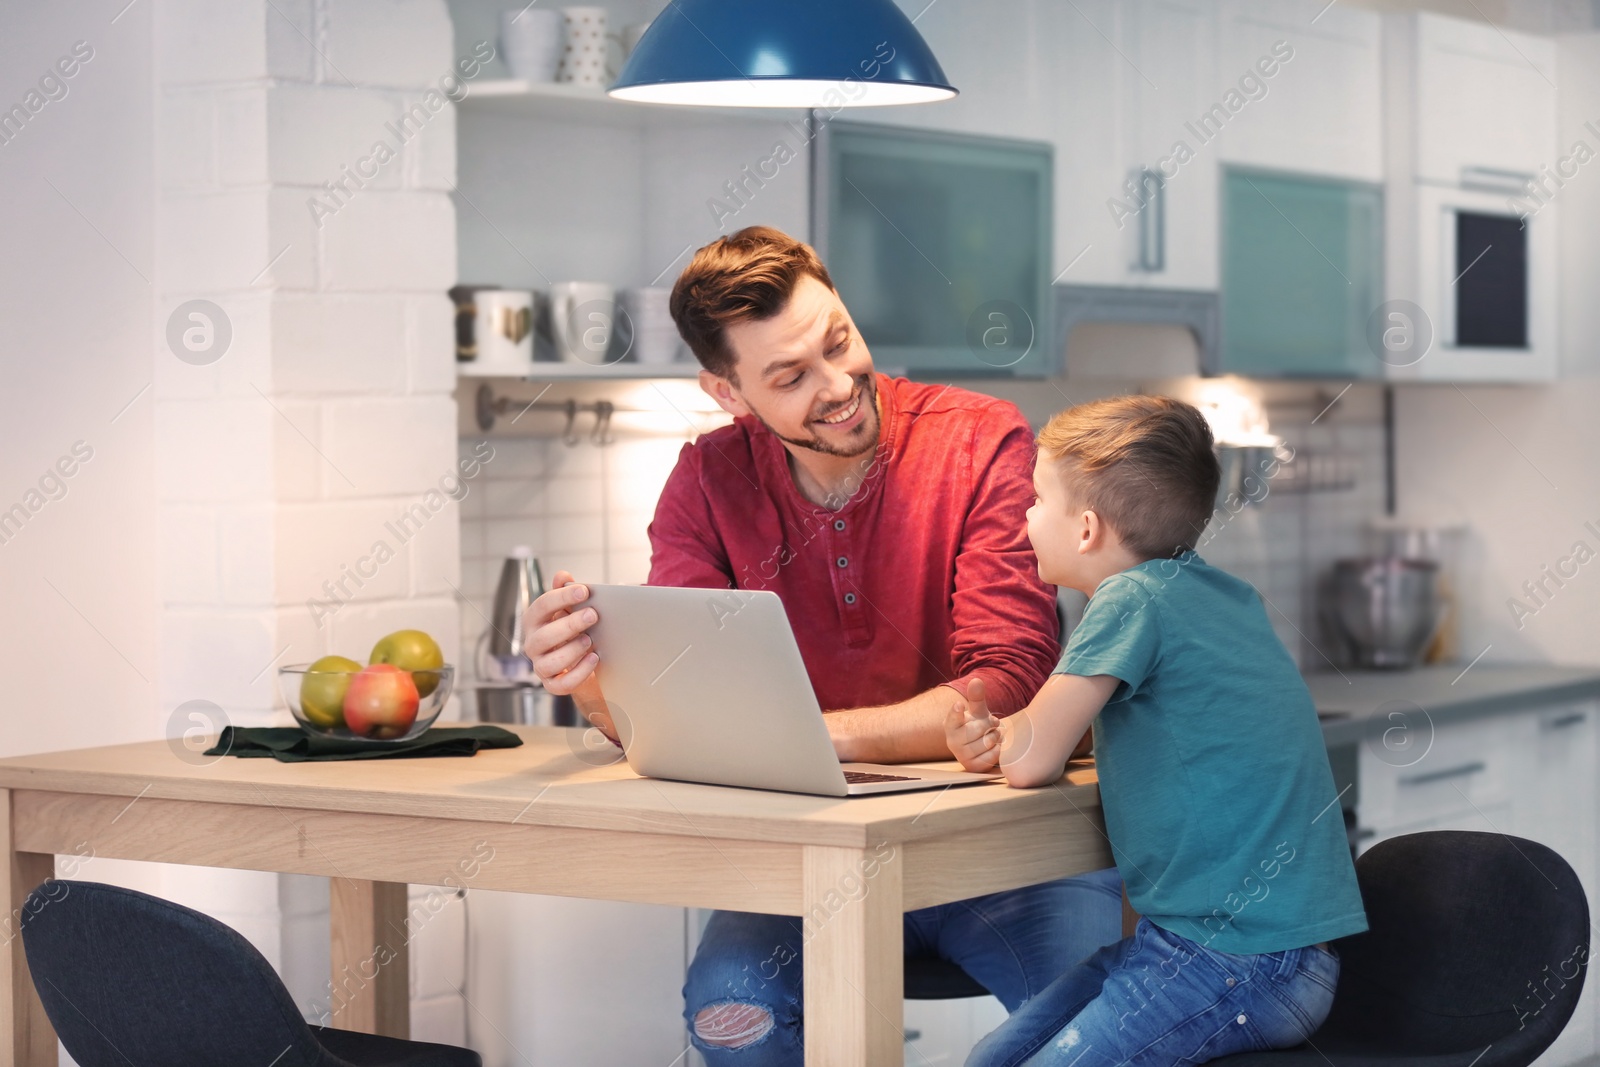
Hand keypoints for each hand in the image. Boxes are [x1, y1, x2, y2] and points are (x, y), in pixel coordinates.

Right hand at [523, 570, 599, 696]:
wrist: (581, 659)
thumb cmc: (573, 629)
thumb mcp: (571, 609)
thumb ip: (565, 592)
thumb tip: (562, 575)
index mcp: (534, 621)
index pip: (541, 607)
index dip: (562, 597)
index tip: (584, 591)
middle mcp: (533, 644)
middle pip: (544, 636)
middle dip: (570, 624)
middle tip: (593, 615)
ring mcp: (540, 666)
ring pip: (550, 662)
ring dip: (572, 650)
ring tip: (591, 641)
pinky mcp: (552, 684)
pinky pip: (562, 683)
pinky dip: (579, 672)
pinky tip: (594, 658)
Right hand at [944, 677, 1002, 772]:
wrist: (983, 747)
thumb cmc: (978, 726)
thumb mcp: (978, 711)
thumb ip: (976, 697)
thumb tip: (976, 680)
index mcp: (951, 724)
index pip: (952, 718)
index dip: (956, 712)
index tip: (959, 704)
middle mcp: (952, 741)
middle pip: (976, 729)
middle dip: (989, 724)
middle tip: (992, 723)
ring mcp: (962, 755)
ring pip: (986, 743)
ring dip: (995, 736)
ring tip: (993, 735)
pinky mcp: (973, 767)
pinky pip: (991, 756)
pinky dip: (998, 749)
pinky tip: (994, 746)